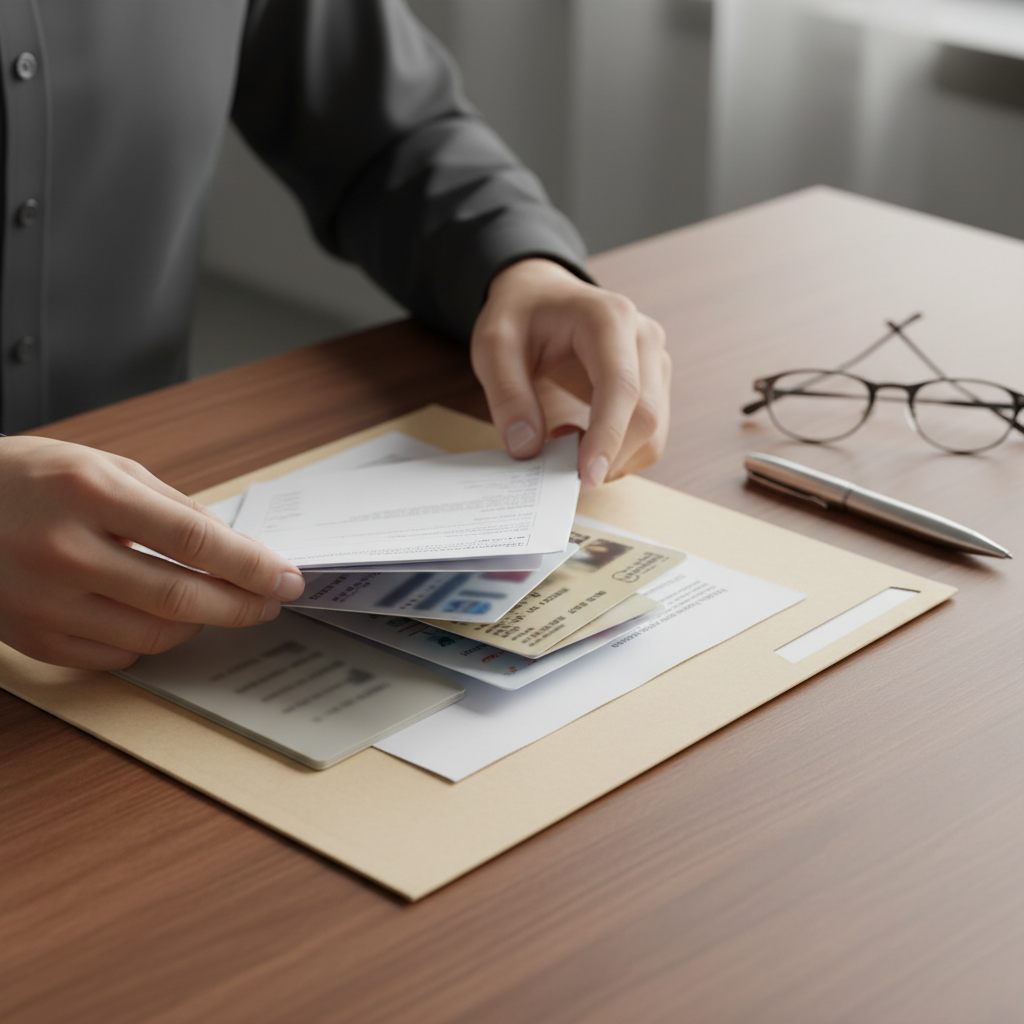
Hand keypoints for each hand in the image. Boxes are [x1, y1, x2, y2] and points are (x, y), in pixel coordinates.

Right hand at [0, 436, 305, 669]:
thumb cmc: (28, 478)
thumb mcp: (105, 467)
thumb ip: (172, 507)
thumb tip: (232, 548)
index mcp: (90, 494)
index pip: (196, 542)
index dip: (253, 565)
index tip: (287, 578)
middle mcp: (65, 551)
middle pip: (180, 598)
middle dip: (241, 605)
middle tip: (271, 602)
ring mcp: (44, 602)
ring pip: (153, 637)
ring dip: (200, 625)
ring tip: (219, 605)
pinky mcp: (32, 639)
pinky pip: (115, 657)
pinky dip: (151, 643)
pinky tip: (160, 620)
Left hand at [470, 258, 670, 486]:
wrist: (539, 295)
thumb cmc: (520, 315)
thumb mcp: (493, 347)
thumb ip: (508, 396)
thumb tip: (528, 448)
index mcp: (609, 319)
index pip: (622, 387)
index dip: (607, 438)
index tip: (585, 476)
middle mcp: (644, 338)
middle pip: (646, 416)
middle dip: (607, 457)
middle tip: (557, 466)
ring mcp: (654, 362)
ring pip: (653, 433)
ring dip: (611, 457)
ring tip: (562, 437)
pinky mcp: (654, 384)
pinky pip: (647, 435)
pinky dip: (616, 452)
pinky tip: (580, 434)